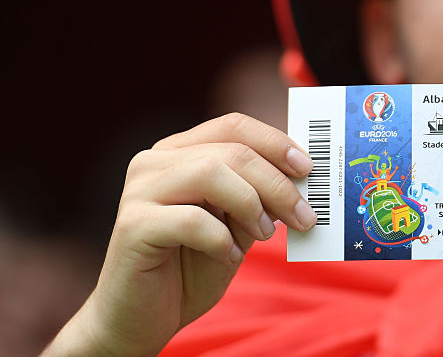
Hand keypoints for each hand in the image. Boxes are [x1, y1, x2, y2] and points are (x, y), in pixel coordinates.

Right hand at [49, 113, 315, 355]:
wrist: (142, 318)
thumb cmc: (193, 266)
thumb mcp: (237, 224)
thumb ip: (260, 197)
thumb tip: (302, 180)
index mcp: (179, 152)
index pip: (234, 126)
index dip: (275, 142)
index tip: (308, 169)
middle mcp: (154, 162)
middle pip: (231, 151)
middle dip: (277, 183)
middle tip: (304, 216)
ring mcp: (139, 191)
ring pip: (211, 174)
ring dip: (251, 204)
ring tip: (264, 234)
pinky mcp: (132, 226)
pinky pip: (192, 220)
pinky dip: (221, 240)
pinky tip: (227, 257)